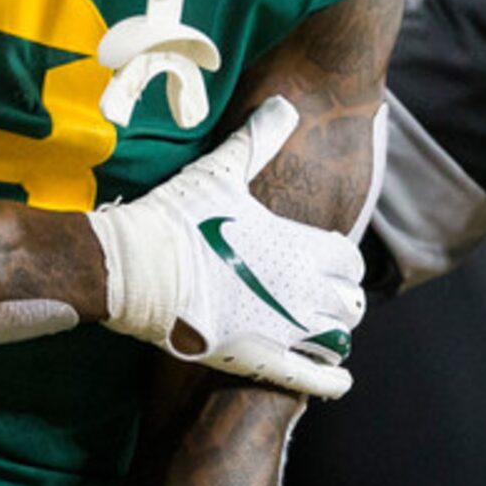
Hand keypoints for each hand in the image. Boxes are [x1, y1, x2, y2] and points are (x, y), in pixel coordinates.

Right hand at [89, 96, 364, 398]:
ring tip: (323, 332)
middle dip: (341, 298)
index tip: (328, 263)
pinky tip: (340, 380)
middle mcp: (301, 289)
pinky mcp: (258, 360)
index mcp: (298, 246)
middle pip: (350, 301)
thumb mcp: (221, 172)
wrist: (135, 267)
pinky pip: (312, 379)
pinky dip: (331, 381)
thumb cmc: (177, 218)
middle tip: (322, 297)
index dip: (342, 263)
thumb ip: (258, 140)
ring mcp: (282, 328)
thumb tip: (283, 104)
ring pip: (337, 338)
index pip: (349, 259)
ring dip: (334, 333)